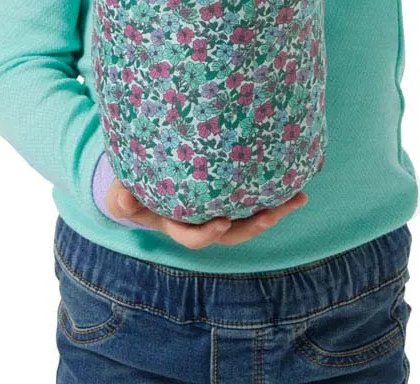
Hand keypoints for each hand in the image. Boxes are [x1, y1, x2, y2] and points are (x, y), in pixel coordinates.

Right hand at [106, 178, 307, 249]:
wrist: (143, 183)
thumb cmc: (132, 191)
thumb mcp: (122, 195)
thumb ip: (123, 199)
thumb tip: (124, 196)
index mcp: (178, 226)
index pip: (194, 237)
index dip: (207, 233)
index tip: (221, 222)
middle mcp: (203, 223)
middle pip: (232, 232)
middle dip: (253, 226)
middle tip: (270, 215)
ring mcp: (219, 210)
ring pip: (249, 218)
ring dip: (274, 211)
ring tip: (297, 199)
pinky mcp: (231, 196)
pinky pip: (253, 199)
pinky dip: (274, 194)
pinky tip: (294, 182)